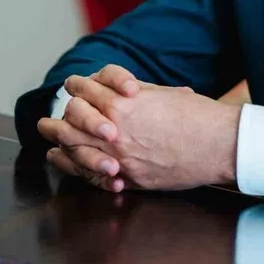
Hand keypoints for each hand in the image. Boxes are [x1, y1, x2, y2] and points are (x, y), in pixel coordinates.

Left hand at [39, 68, 241, 191]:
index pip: (86, 90)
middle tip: (46, 119)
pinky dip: (72, 166)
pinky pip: (90, 174)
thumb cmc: (197, 115)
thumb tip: (121, 92)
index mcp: (124, 102)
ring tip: (47, 137)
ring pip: (74, 148)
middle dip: (56, 118)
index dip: (76, 86)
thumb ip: (137, 94)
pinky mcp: (128, 177)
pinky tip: (63, 160)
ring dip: (57, 141)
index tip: (72, 86)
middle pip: (71, 121)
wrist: (217, 144)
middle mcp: (116, 129)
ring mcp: (119, 156)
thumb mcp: (164, 93)